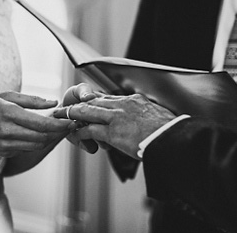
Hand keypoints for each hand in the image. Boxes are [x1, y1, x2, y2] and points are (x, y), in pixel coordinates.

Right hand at [0, 91, 75, 156]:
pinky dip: (36, 141)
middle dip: (58, 132)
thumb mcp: (4, 95)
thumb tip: (52, 101)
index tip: (70, 120)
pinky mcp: (5, 152)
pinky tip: (39, 133)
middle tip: (69, 124)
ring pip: (36, 145)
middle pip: (42, 137)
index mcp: (8, 113)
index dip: (59, 124)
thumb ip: (30, 100)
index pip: (41, 123)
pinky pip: (26, 148)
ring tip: (57, 128)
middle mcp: (8, 131)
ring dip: (49, 138)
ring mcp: (6, 144)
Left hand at [54, 94, 175, 159]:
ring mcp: (117, 117)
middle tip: (68, 105)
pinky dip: (80, 132)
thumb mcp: (158, 117)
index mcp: (135, 100)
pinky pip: (90, 130)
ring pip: (88, 111)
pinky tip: (73, 135)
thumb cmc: (170, 132)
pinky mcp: (113, 132)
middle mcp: (124, 104)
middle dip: (79, 103)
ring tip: (63, 116)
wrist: (173, 139)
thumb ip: (147, 116)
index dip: (96, 99)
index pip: (110, 97)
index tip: (88, 100)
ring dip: (73, 114)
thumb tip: (146, 121)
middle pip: (95, 100)